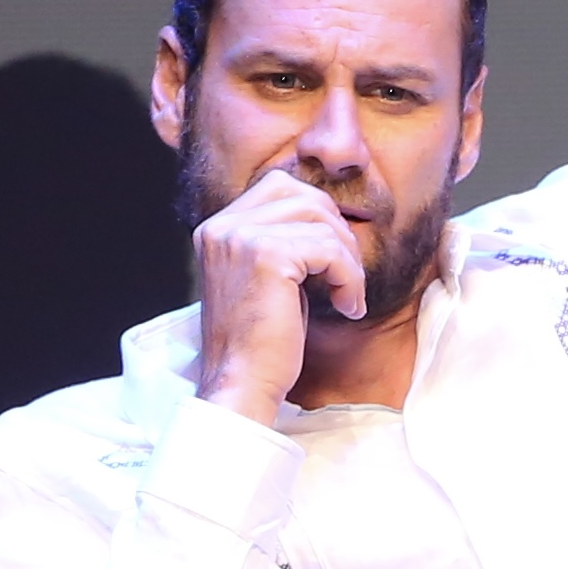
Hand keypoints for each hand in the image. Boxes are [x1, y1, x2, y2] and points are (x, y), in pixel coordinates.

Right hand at [189, 160, 370, 417]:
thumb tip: (331, 214)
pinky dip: (349, 278)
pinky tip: (346, 307)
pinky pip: (330, 249)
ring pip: (323, 220)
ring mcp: (240, 237)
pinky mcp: (266, 256)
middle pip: (306, 196)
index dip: (319, 217)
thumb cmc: (262, 340)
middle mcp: (222, 225)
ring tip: (345, 295)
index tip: (332, 260)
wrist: (242, 382)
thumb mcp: (268, 278)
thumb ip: (283, 240)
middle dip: (338, 234)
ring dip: (348, 260)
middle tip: (345, 278)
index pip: (281, 186)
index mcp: (218, 227)